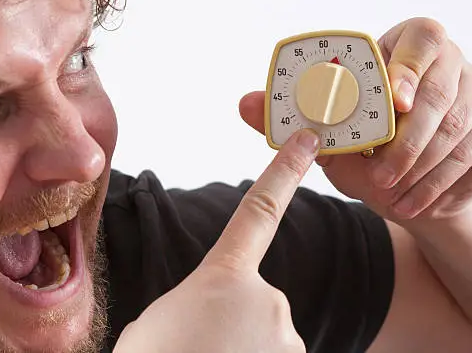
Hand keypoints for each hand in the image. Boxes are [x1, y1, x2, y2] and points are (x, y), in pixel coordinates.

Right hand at [113, 129, 319, 352]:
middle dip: (235, 320)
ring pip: (268, 336)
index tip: (307, 140)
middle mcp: (267, 297)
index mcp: (225, 274)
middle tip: (201, 345)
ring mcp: (286, 335)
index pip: (260, 209)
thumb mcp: (163, 318)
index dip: (285, 170)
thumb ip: (199, 301)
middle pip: (258, 299)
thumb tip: (215, 314)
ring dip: (243, 349)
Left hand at [239, 17, 471, 220]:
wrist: (415, 176)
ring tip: (394, 200)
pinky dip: (443, 187)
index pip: (422, 37)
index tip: (391, 103)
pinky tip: (418, 204)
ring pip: (458, 131)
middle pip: (442, 90)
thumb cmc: (368, 144)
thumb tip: (244, 103)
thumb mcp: (329, 129)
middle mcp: (452, 62)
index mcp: (408, 46)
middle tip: (379, 179)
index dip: (407, 67)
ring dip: (423, 171)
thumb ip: (288, 113)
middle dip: (408, 144)